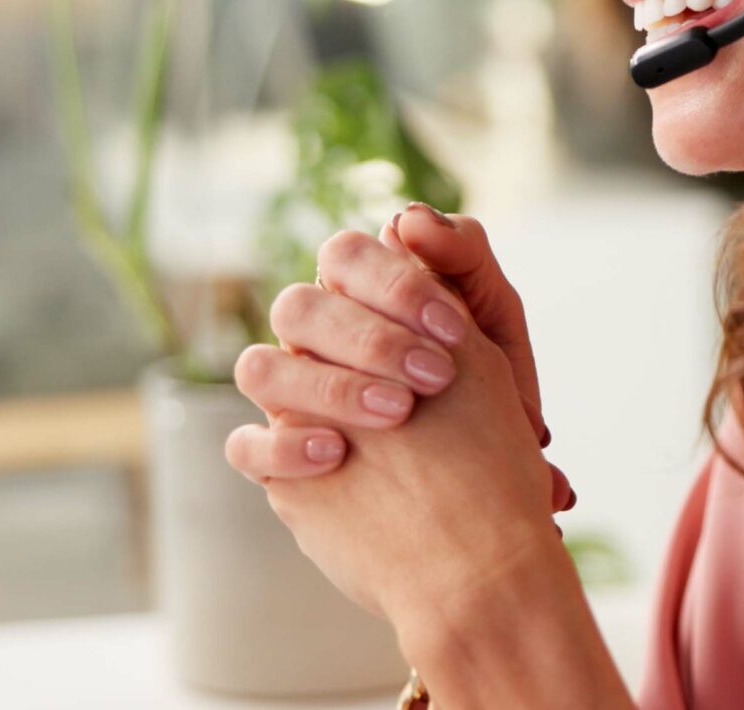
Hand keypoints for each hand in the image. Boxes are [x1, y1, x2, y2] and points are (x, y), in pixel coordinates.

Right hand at [226, 231, 559, 626]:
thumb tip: (407, 220)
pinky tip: (339, 455)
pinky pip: (245, 448)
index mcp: (361, 302)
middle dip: (369, 337)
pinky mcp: (282, 469)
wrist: (491, 523)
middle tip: (433, 378)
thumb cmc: (493, 411)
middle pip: (298, 308)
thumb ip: (464, 258)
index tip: (453, 332)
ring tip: (396, 414)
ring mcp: (293, 407)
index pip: (344, 256)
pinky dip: (283, 446)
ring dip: (327, 385)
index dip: (394, 284)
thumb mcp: (497, 331)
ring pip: (259, 369)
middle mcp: (316, 347)